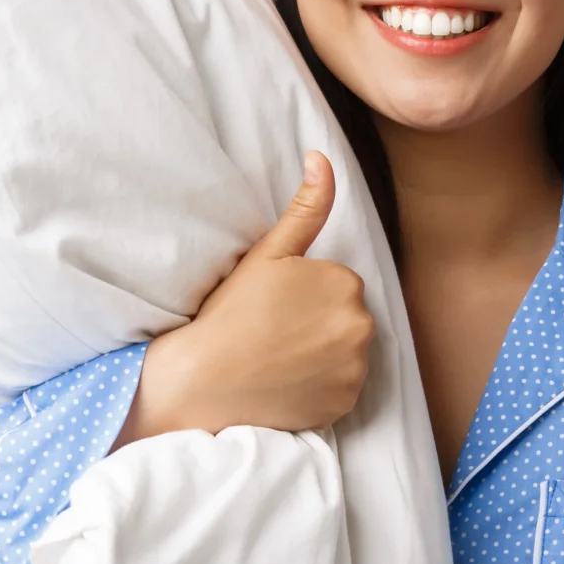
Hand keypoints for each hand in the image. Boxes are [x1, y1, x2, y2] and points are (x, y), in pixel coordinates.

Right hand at [115, 153, 374, 443]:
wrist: (203, 380)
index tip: (273, 307)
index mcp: (346, 284)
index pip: (336, 286)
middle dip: (318, 324)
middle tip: (272, 333)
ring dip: (322, 356)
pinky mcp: (345, 405)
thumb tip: (322, 158)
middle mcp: (361, 327)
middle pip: (345, 320)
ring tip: (277, 359)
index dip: (303, 295)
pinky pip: (340, 390)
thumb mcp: (267, 253)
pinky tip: (285, 383)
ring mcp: (355, 371)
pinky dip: (320, 388)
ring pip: (345, 355)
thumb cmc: (229, 313)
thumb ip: (306, 208)